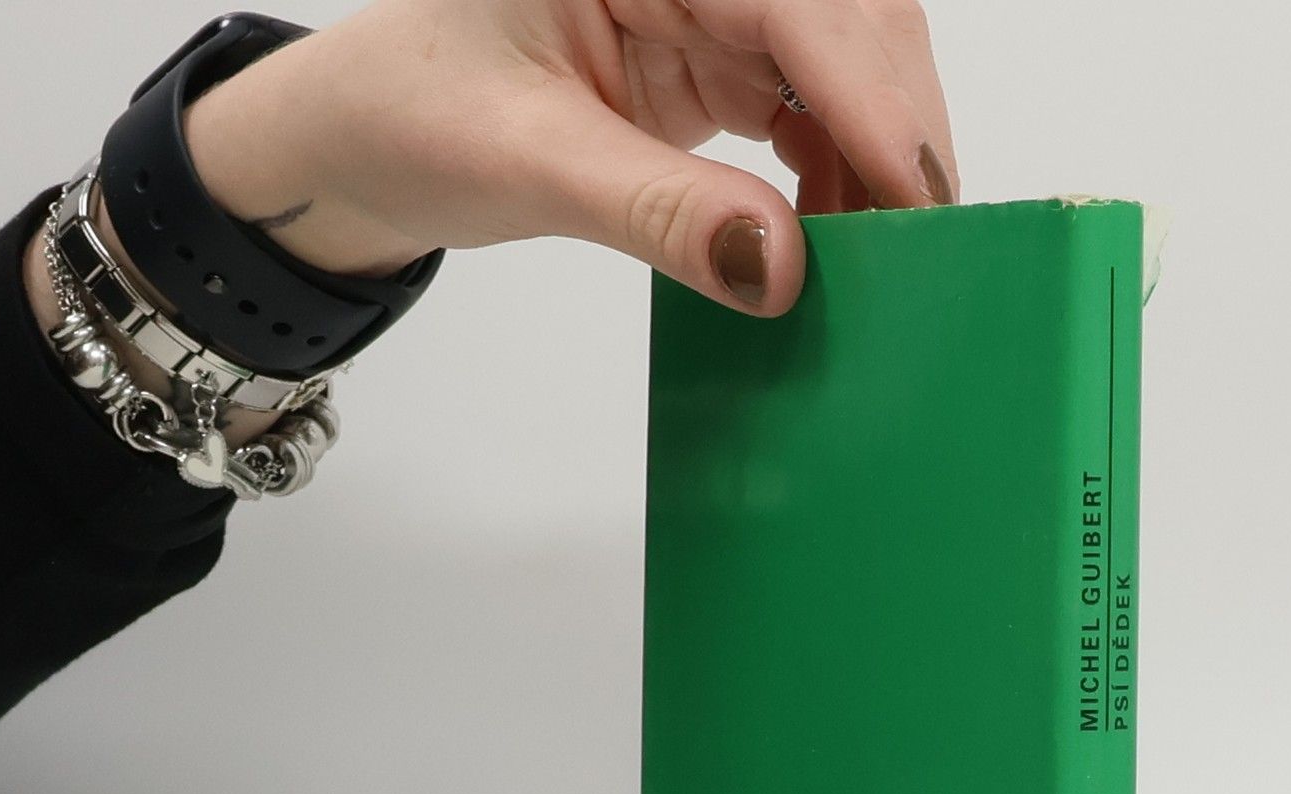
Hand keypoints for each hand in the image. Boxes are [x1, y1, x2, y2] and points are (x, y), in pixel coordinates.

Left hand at [183, 0, 959, 314]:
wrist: (365, 136)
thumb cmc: (409, 112)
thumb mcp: (525, 162)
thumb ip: (657, 213)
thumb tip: (781, 270)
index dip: (873, 98)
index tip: (920, 199)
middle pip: (850, 17)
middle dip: (896, 127)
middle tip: (925, 249)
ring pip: (849, 59)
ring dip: (878, 156)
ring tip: (880, 259)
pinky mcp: (722, 52)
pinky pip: (816, 101)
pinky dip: (841, 173)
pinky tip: (836, 237)